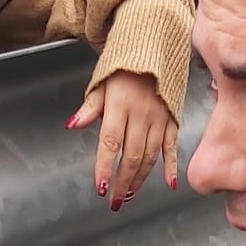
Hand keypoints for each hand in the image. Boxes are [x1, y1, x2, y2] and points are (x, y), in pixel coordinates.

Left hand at [68, 71, 178, 209]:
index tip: (100, 187)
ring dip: (140, 179)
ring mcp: (159, 120)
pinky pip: (172, 147)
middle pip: (131, 156)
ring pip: (150, 156)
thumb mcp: (101, 82)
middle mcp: (141, 115)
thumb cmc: (124, 65)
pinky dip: (171, 166)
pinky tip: (168, 183)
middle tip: (114, 199)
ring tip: (129, 194)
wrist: (154, 46)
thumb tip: (72, 124)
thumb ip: (89, 107)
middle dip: (122, 181)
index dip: (105, 167)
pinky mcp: (173, 120)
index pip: (110, 144)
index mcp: (120, 106)